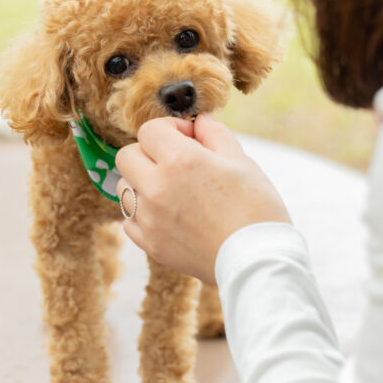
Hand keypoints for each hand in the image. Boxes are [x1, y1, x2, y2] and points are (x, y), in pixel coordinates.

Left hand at [115, 114, 290, 283]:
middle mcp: (156, 187)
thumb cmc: (256, 208)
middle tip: (175, 162)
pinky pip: (129, 221)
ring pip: (124, 188)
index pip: (149, 129)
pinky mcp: (150, 244)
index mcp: (179, 160)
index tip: (189, 139)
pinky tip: (168, 216)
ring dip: (141, 183)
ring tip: (171, 190)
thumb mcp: (241, 161)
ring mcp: (149, 218)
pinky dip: (143, 214)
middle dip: (148, 152)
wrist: (258, 261)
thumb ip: (214, 134)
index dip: (170, 128)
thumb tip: (200, 121)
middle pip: (126, 156)